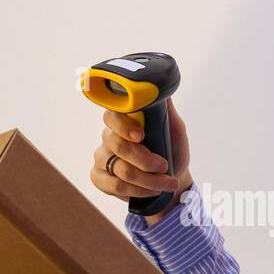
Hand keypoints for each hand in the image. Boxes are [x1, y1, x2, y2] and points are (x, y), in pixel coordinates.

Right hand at [90, 102, 191, 224]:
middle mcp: (108, 136)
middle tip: (164, 166)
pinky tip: (150, 191)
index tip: (141, 136)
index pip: (112, 116)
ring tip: (167, 183)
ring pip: (121, 170)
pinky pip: (115, 186)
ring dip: (149, 180)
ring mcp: (102, 158)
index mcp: (123, 120)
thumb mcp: (174, 128)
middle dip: (146, 161)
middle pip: (118, 146)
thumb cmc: (172, 150)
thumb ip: (165, 108)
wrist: (172, 179)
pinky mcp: (99, 178)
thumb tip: (161, 82)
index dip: (124, 126)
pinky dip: (138, 191)